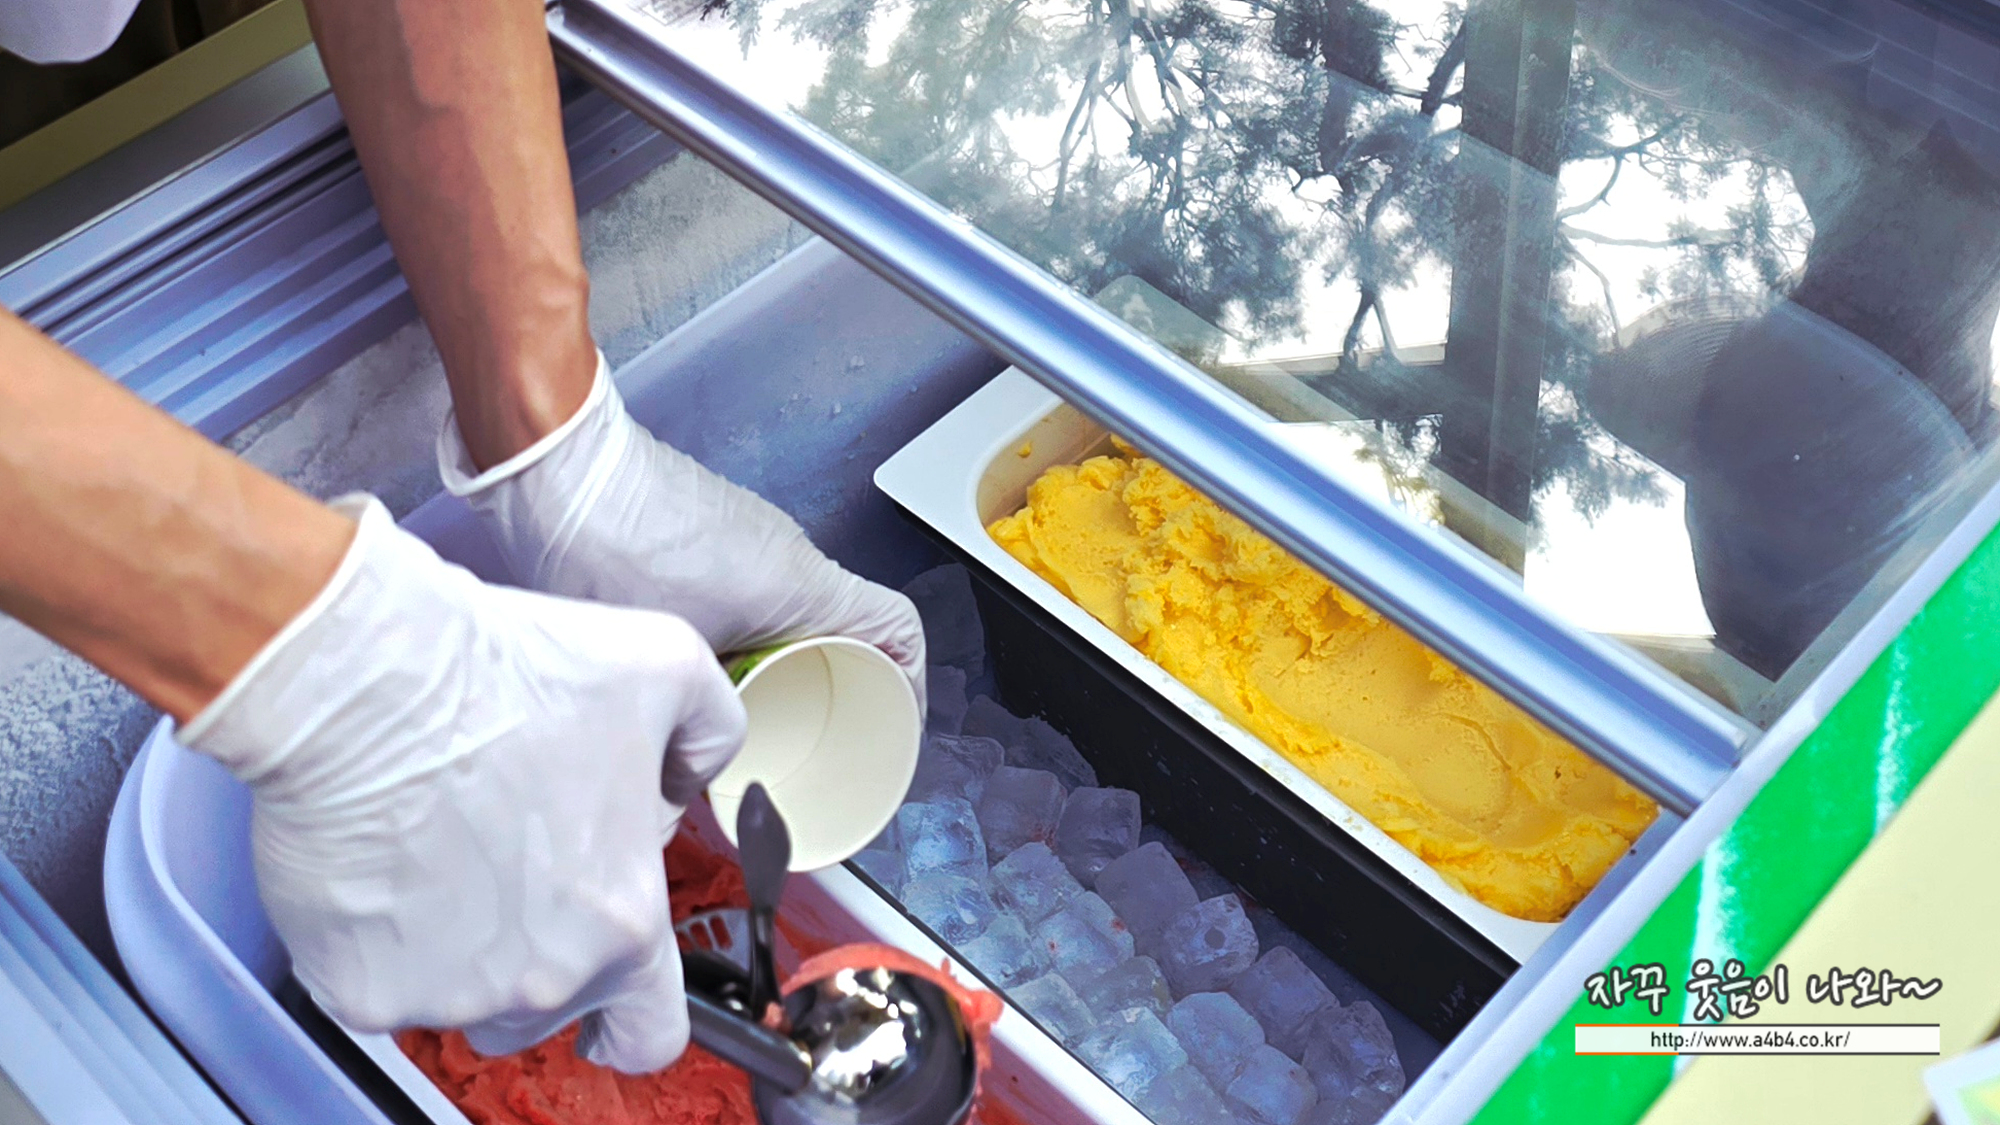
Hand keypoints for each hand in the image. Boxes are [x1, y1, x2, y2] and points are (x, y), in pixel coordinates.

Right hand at [181, 496, 745, 1072]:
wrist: (363, 680)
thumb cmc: (505, 672)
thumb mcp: (666, 664)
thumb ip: (709, 732)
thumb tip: (689, 776)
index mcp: (623, 922)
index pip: (651, 1035)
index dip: (634, 1012)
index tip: (612, 981)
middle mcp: (540, 980)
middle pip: (550, 1008)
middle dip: (542, 949)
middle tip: (512, 860)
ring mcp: (444, 995)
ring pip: (466, 1002)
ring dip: (466, 954)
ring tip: (448, 853)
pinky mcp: (357, 989)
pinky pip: (383, 986)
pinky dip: (384, 942)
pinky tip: (388, 864)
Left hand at [438, 353, 926, 704]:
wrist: (554, 464)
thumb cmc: (605, 544)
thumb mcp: (668, 659)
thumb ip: (700, 712)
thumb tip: (701, 760)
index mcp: (801, 585)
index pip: (900, 630)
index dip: (910, 685)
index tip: (894, 725)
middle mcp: (790, 553)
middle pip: (849, 627)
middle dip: (837, 687)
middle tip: (809, 735)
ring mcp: (753, 534)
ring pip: (797, 610)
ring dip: (786, 658)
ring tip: (746, 707)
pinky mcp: (714, 528)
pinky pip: (759, 588)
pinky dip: (751, 630)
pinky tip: (704, 662)